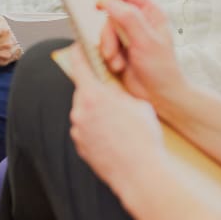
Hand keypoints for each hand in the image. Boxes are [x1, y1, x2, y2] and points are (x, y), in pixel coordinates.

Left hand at [66, 40, 164, 190]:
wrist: (140, 173)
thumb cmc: (143, 136)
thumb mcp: (137, 104)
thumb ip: (119, 92)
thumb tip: (111, 89)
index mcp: (93, 95)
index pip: (80, 66)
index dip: (79, 53)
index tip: (78, 46)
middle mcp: (79, 111)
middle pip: (83, 92)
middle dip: (96, 91)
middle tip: (113, 96)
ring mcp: (77, 130)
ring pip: (84, 113)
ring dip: (97, 112)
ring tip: (119, 123)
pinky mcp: (80, 146)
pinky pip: (86, 130)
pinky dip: (96, 129)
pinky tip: (114, 137)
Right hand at [98, 0, 185, 104]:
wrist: (159, 96)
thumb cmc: (161, 69)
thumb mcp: (146, 40)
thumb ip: (128, 18)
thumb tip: (108, 1)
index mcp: (150, 13)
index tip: (100, 5)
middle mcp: (137, 22)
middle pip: (110, 13)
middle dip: (107, 33)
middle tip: (112, 50)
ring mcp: (126, 37)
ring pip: (104, 31)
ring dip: (107, 48)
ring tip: (117, 63)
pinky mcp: (117, 50)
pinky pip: (101, 46)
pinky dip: (105, 57)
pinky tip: (117, 67)